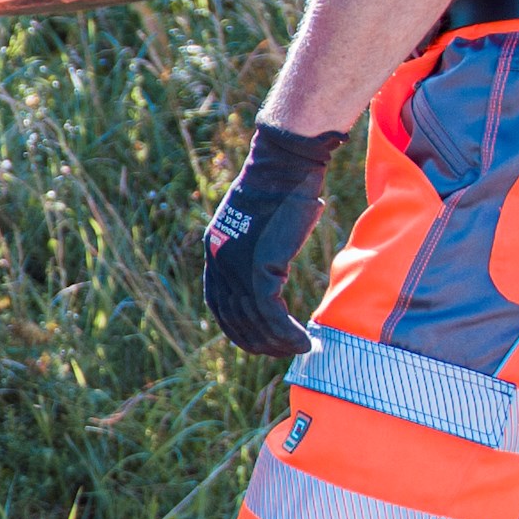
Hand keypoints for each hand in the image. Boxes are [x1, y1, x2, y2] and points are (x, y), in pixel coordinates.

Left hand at [200, 122, 345, 357]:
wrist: (286, 166)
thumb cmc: (283, 185)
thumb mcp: (261, 219)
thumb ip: (259, 245)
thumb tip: (274, 262)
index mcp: (215, 251)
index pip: (219, 304)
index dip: (237, 327)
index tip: (258, 340)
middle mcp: (219, 261)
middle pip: (234, 318)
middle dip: (257, 342)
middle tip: (282, 353)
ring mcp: (236, 266)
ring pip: (254, 321)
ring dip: (277, 342)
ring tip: (298, 350)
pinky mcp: (260, 267)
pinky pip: (270, 313)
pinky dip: (286, 333)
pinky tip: (303, 342)